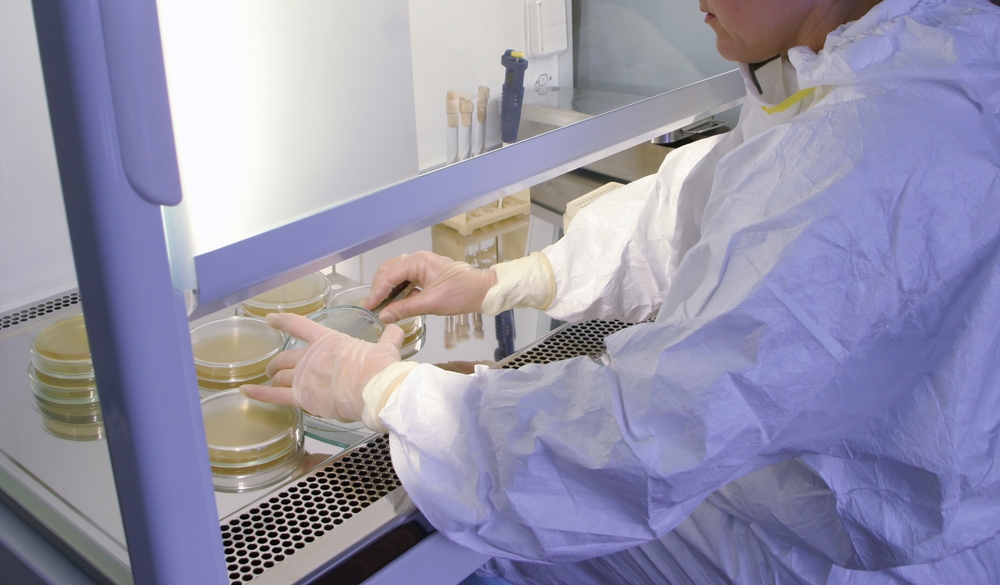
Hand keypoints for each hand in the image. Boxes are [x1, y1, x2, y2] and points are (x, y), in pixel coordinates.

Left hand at [241, 313, 404, 421]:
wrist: (377, 390)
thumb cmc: (381, 370)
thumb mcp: (386, 348)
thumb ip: (388, 338)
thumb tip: (395, 329)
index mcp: (329, 341)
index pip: (299, 325)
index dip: (282, 321)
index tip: (271, 319)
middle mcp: (312, 356)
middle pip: (285, 357)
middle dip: (278, 362)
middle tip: (275, 368)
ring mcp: (305, 377)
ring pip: (280, 376)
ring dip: (273, 378)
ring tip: (270, 381)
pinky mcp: (304, 398)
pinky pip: (275, 396)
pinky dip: (259, 394)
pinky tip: (246, 392)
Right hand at [364, 250, 496, 322]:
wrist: (484, 291)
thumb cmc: (462, 294)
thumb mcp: (431, 303)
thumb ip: (404, 309)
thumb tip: (383, 316)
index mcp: (418, 261)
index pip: (389, 275)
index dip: (376, 292)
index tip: (368, 307)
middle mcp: (418, 260)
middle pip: (389, 271)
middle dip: (379, 288)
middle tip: (372, 306)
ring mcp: (422, 266)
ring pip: (397, 275)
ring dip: (388, 290)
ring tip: (381, 306)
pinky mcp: (427, 274)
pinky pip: (407, 280)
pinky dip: (399, 291)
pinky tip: (396, 303)